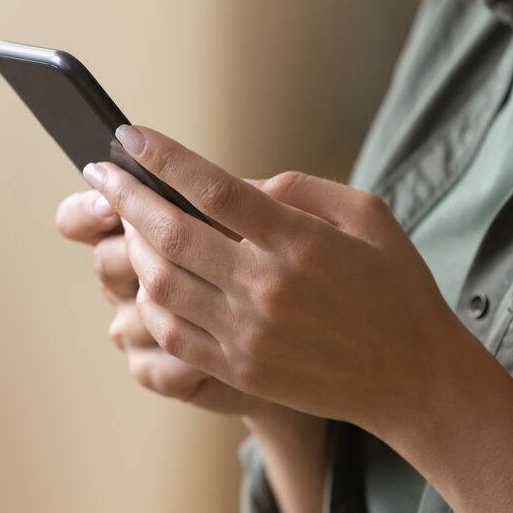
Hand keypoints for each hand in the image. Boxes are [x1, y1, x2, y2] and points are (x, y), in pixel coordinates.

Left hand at [83, 125, 460, 435]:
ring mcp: (249, 334)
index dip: (164, 157)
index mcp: (300, 241)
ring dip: (133, 247)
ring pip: (162, 284)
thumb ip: (303, 190)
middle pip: (172, 234)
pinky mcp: (240, 369)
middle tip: (99, 170)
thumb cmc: (395, 287)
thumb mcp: (369, 216)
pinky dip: (150, 302)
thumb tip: (242, 185)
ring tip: (125, 222)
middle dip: (125, 196)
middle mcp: (267, 287)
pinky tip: (147, 279)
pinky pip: (173, 334)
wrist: (414, 377)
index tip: (129, 134)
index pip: (213, 189)